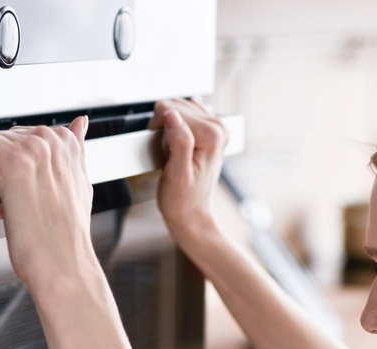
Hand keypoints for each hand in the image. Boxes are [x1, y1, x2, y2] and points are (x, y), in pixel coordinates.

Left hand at [0, 117, 98, 296]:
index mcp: (71, 143)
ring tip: (11, 199)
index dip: (27, 161)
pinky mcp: (11, 158)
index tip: (29, 183)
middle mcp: (53, 140)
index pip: (34, 135)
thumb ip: (78, 151)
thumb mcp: (81, 184)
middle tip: (20, 196)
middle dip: (10, 163)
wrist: (61, 260)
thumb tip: (81, 124)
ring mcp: (33, 147)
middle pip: (14, 136)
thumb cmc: (68, 234)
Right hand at [148, 99, 226, 245]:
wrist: (192, 214)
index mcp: (212, 134)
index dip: (157, 127)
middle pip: (175, 105)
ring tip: (171, 151)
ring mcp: (216, 128)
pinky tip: (175, 145)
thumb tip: (171, 115)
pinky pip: (184, 115)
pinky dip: (174, 127)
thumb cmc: (183, 200)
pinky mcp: (210, 132)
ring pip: (178, 108)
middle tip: (166, 152)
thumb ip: (178, 141)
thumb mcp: (177, 174)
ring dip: (168, 127)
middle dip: (163, 126)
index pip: (171, 109)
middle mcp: (218, 127)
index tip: (161, 148)